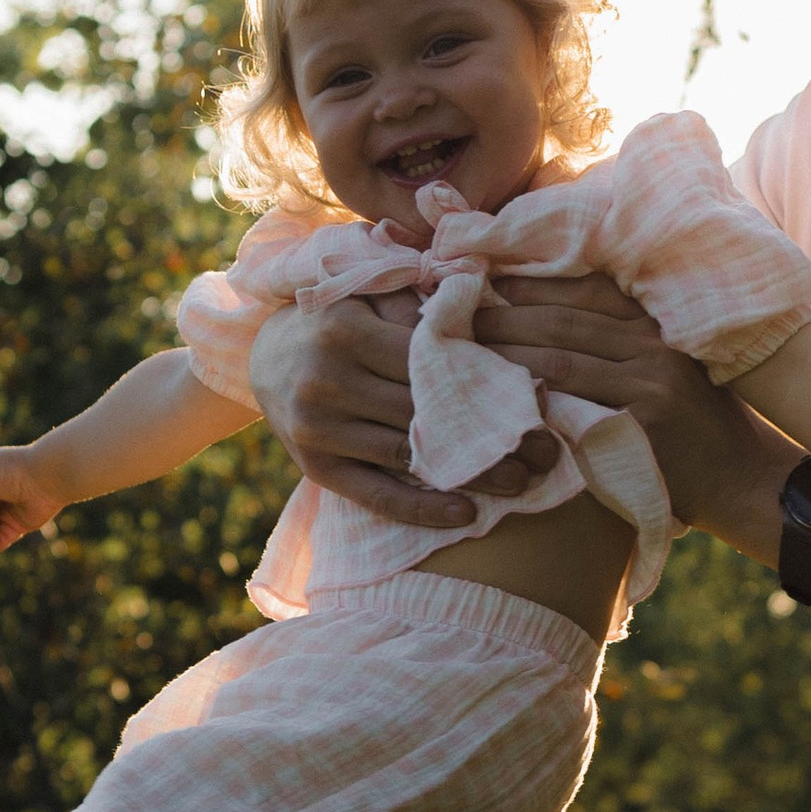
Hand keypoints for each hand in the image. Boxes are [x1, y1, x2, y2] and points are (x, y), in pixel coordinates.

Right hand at [247, 294, 556, 529]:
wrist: (264, 355)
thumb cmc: (335, 321)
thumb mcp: (366, 297)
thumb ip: (414, 306)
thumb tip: (480, 323)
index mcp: (345, 331)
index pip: (430, 362)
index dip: (486, 384)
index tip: (537, 403)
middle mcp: (327, 381)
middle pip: (425, 413)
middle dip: (490, 436)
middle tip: (546, 453)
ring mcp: (318, 429)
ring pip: (408, 456)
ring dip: (470, 475)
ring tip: (523, 482)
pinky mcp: (315, 468)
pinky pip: (376, 494)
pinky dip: (421, 507)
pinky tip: (465, 514)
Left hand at [473, 271, 793, 539]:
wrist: (743, 480)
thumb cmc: (699, 429)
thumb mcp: (673, 371)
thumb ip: (627, 347)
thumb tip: (550, 326)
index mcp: (660, 323)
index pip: (589, 287)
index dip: (535, 280)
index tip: (488, 275)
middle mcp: (656, 342)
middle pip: (566, 315)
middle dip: (507, 310)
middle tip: (456, 307)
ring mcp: (652, 378)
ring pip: (562, 352)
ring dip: (507, 346)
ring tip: (465, 344)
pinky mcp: (644, 416)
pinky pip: (573, 396)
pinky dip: (532, 390)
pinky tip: (498, 388)